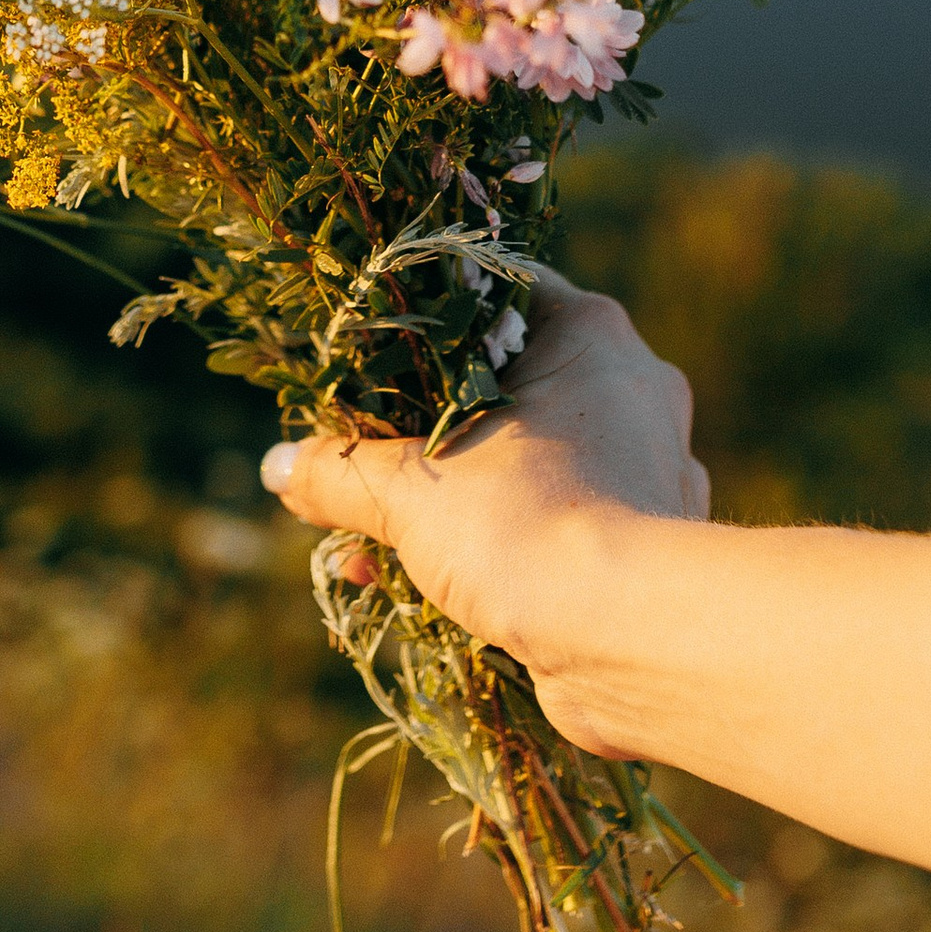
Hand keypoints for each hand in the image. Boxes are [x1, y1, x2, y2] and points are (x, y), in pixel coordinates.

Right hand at [260, 275, 708, 749]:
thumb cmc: (524, 524)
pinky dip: (500, 549)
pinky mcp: (652, 540)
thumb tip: (279, 468)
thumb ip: (340, 471)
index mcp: (590, 336)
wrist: (631, 637)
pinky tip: (432, 594)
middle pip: (507, 388)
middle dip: (422, 437)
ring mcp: (651, 465)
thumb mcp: (410, 491)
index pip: (497, 294)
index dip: (424, 323)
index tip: (367, 358)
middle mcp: (634, 388)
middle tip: (361, 466)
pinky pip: (559, 524)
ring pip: (532, 464)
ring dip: (452, 503)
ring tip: (375, 549)